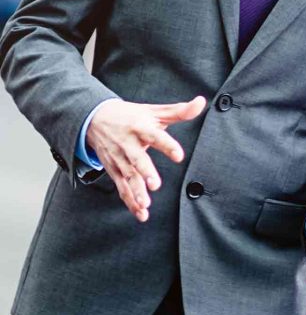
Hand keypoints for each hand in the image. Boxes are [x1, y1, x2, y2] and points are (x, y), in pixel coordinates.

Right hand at [86, 96, 206, 221]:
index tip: (179, 155)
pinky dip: (130, 202)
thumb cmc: (131, 116)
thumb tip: (201, 102)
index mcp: (140, 128)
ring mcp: (119, 159)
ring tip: (145, 204)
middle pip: (137, 159)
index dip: (167, 145)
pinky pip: (122, 188)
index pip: (155, 136)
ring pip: (127, 177)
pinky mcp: (114, 170)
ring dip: (135, 191)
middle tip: (154, 185)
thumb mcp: (154, 111)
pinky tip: (141, 213)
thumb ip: (179, 110)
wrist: (95, 118)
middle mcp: (128, 144)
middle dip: (145, 172)